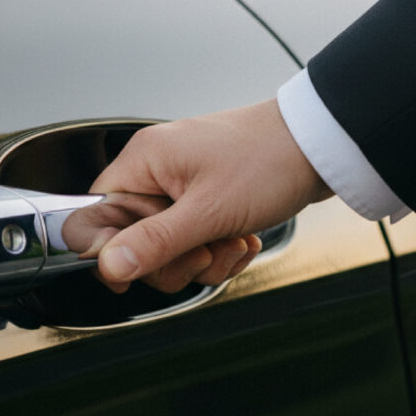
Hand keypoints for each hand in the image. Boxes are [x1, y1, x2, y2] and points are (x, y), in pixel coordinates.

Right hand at [87, 100, 331, 290]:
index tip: (134, 269)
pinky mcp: (205, 202)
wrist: (321, 146)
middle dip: (174, 259)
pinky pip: (195, 245)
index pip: (94, 215)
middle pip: (133, 242)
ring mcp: (181, 189)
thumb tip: (108, 265)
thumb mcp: (208, 211)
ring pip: (168, 250)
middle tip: (204, 248)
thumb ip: (154, 242)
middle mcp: (155, 174)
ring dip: (205, 258)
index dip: (108, 249)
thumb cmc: (268, 160)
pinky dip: (220, 250)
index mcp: (142, 163)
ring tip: (234, 238)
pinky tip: (243, 237)